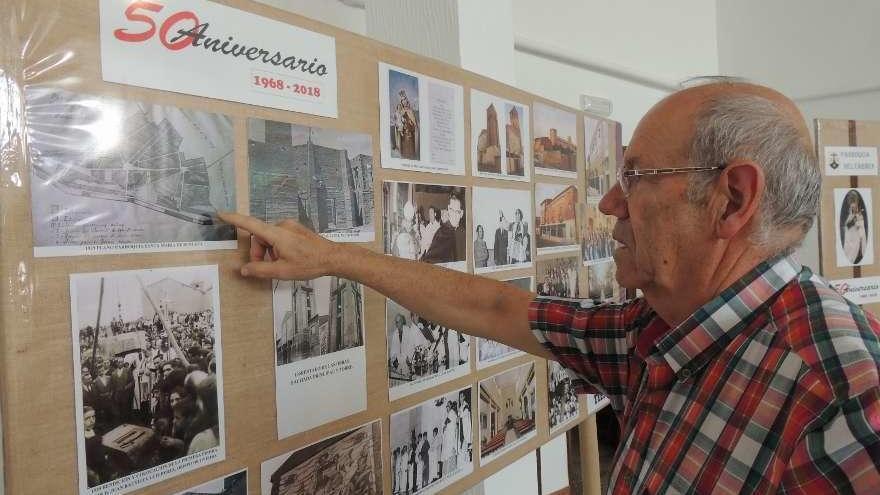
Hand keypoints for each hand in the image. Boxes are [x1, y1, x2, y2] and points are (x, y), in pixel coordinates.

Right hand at [218, 212, 344, 279]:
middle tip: (264, 267)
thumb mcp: (282, 271)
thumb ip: (260, 270)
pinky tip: (288, 258)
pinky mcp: (296, 229)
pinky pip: (279, 236)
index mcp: (276, 233)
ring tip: (280, 264)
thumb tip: (244, 269)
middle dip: (258, 252)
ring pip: (269, 238)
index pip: (250, 224)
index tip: (221, 213)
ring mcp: (290, 226)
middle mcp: (282, 225)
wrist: (333, 257)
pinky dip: (277, 247)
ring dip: (269, 251)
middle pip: (259, 236)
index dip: (234, 219)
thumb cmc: (309, 263)